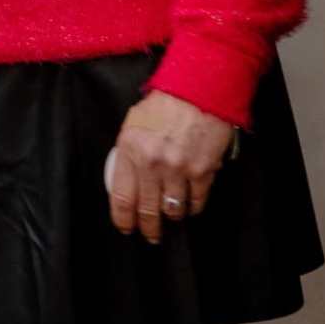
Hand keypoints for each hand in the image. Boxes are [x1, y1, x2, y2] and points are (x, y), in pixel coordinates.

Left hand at [107, 91, 238, 244]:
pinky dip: (193, 207)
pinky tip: (191, 204)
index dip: (123, 219)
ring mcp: (178, 169)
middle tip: (151, 235)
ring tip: (172, 215)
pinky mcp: (203, 170)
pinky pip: (196, 201)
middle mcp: (152, 163)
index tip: (127, 227)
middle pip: (147, 210)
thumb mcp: (134, 123)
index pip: (121, 197)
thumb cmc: (166, 103)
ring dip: (172, 216)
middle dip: (149, 228)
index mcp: (130, 149)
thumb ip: (129, 152)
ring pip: (173, 210)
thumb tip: (126, 179)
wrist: (199, 88)